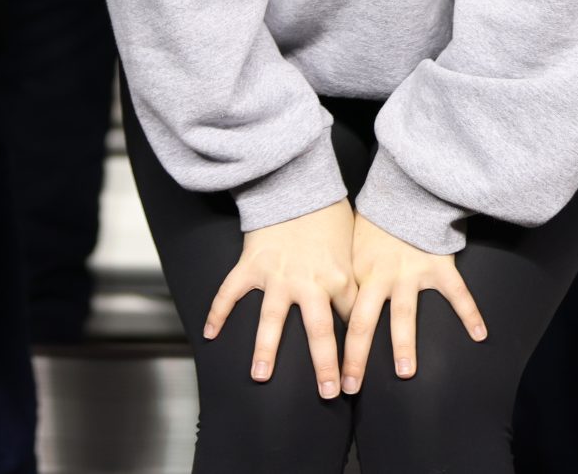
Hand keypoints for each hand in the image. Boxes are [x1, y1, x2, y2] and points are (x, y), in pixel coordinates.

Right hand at [201, 198, 354, 397]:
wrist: (296, 182)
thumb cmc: (328, 213)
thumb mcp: (351, 246)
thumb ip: (353, 276)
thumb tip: (368, 301)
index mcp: (339, 278)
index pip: (351, 322)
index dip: (357, 352)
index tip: (359, 379)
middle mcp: (309, 282)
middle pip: (318, 332)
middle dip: (324, 367)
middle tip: (328, 394)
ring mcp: (277, 275)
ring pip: (271, 319)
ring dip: (265, 349)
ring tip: (260, 377)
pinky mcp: (251, 265)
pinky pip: (231, 293)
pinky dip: (218, 313)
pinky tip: (209, 335)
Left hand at [340, 212, 485, 391]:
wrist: (404, 192)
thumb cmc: (375, 222)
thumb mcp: (351, 246)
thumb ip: (347, 275)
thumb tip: (331, 302)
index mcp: (359, 273)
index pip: (343, 316)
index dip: (335, 346)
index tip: (331, 374)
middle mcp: (382, 277)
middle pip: (364, 322)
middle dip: (357, 357)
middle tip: (351, 386)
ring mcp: (411, 273)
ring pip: (405, 315)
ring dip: (404, 344)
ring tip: (405, 372)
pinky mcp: (439, 266)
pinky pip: (457, 293)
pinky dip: (470, 313)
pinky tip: (481, 335)